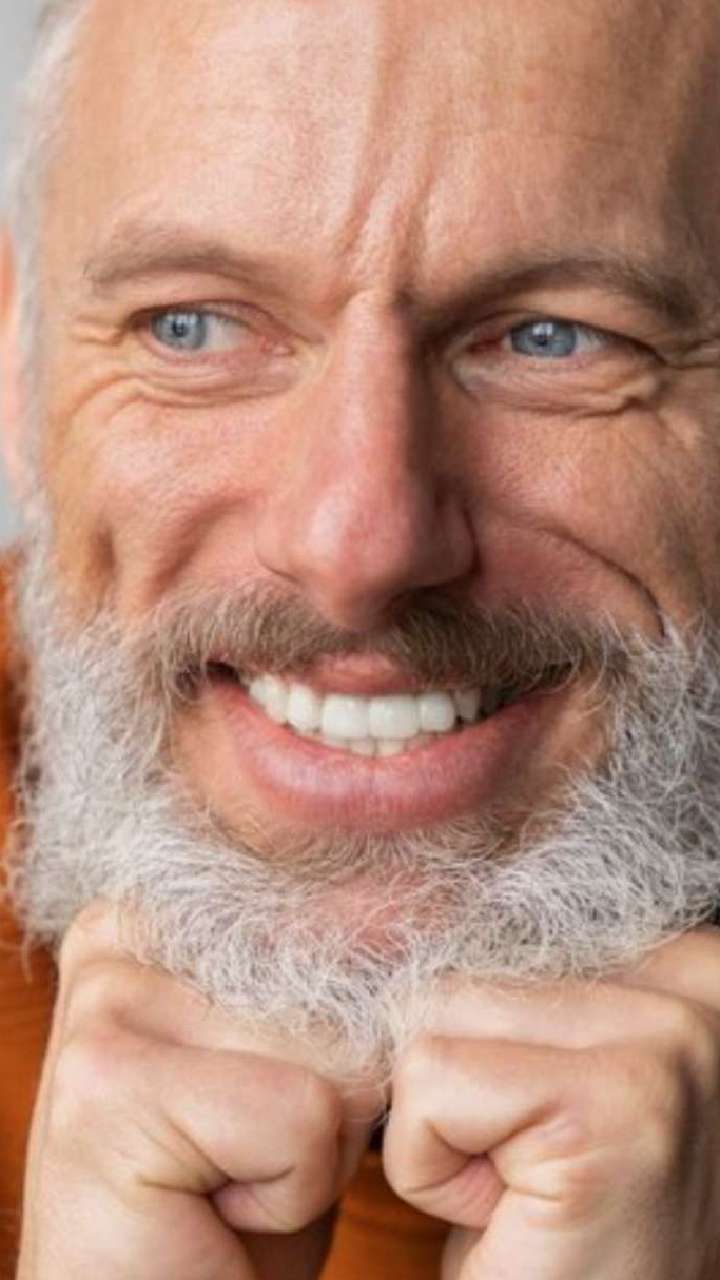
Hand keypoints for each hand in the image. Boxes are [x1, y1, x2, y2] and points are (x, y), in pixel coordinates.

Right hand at [17, 901, 376, 1279]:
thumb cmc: (230, 1200)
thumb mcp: (295, 1060)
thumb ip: (330, 973)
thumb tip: (395, 901)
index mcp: (155, 913)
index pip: (329, 920)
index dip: (339, 1028)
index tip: (262, 1095)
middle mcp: (119, 937)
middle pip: (335, 981)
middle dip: (329, 1089)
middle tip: (245, 1150)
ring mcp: (105, 1004)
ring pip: (332, 1047)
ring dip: (315, 1141)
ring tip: (233, 1175)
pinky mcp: (111, 1086)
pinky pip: (303, 1116)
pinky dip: (298, 1186)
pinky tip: (223, 1208)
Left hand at [384, 929, 719, 1279]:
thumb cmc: (554, 1226)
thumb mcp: (543, 1072)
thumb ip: (513, 986)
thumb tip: (396, 900)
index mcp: (685, 964)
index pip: (505, 920)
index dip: (467, 1032)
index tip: (515, 1118)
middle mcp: (695, 987)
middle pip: (457, 972)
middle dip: (452, 1080)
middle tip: (525, 1170)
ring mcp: (666, 1043)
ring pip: (432, 1021)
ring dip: (437, 1123)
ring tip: (520, 1188)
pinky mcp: (611, 1109)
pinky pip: (429, 1087)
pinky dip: (429, 1169)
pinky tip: (509, 1216)